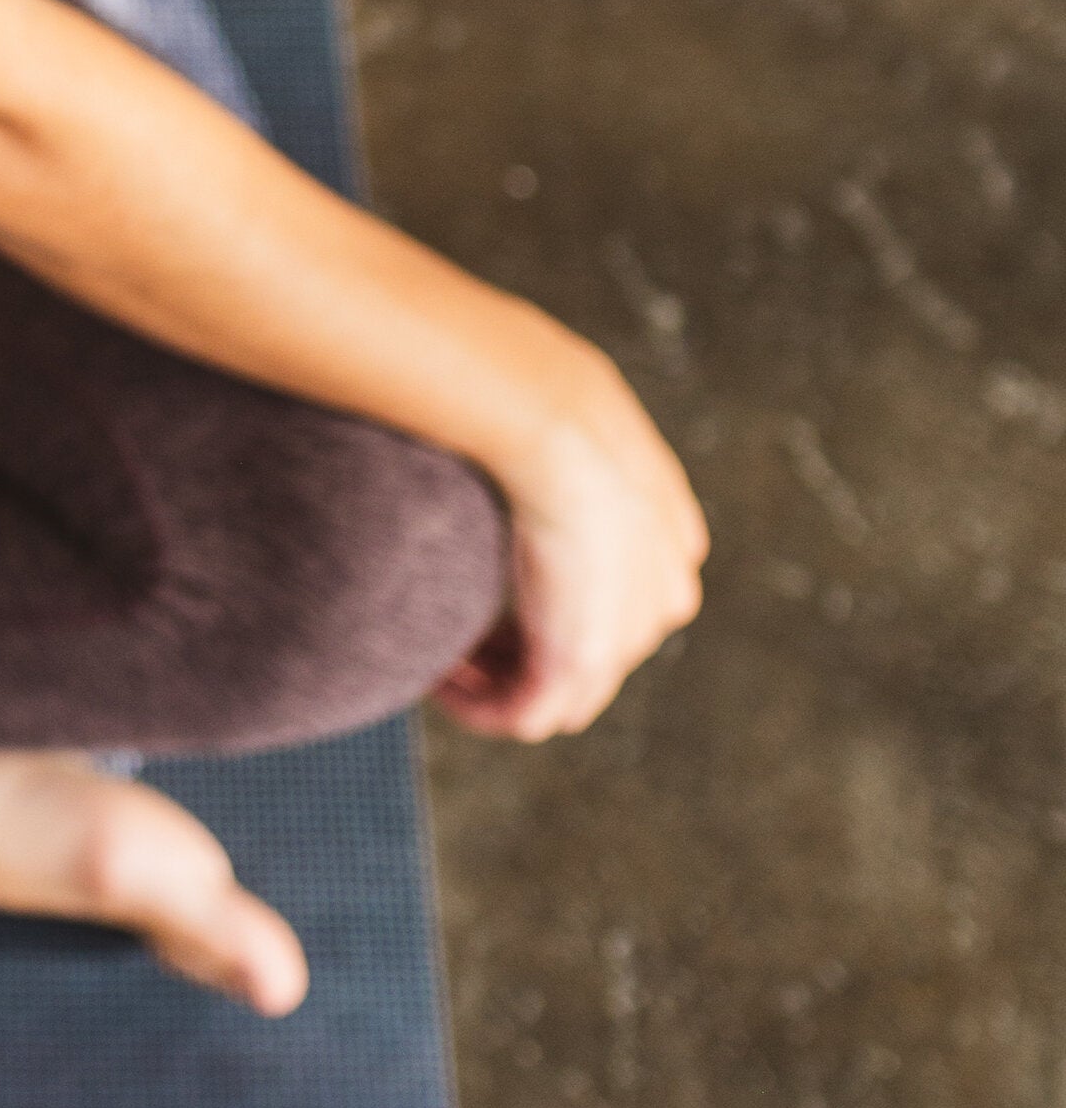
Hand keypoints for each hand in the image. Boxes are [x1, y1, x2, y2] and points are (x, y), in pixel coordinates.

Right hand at [435, 373, 707, 741]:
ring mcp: (628, 634)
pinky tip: (440, 680)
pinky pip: (528, 714)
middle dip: (520, 647)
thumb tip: (489, 393)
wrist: (548, 420)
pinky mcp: (579, 659)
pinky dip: (482, 707)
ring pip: (560, 691)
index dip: (547, 596)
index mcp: (668, 539)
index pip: (615, 598)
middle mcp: (660, 595)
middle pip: (588, 650)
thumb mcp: (554, 410)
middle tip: (456, 629)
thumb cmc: (538, 397)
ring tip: (442, 659)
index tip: (490, 582)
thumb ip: (541, 429)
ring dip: (499, 683)